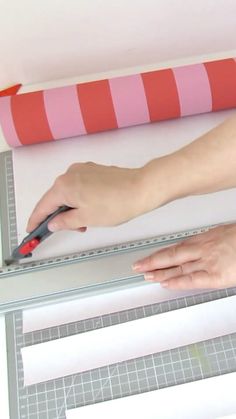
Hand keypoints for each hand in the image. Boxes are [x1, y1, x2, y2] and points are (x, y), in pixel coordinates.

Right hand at [27, 162, 146, 231]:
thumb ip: (65, 222)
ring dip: (72, 209)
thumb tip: (54, 223)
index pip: (43, 206)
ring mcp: (82, 170)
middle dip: (59, 216)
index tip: (32, 230)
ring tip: (85, 223)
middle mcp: (70, 174)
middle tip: (67, 230)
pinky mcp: (93, 171)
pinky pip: (79, 187)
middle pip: (55, 198)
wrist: (141, 189)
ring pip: (68, 193)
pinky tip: (91, 210)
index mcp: (64, 186)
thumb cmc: (117, 202)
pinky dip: (80, 200)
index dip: (37, 220)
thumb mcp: (86, 219)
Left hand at [132, 224, 235, 289]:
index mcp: (206, 238)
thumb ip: (211, 242)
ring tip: (145, 275)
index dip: (163, 253)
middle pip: (172, 255)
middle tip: (138, 265)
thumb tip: (203, 247)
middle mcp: (203, 248)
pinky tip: (165, 283)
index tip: (152, 256)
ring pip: (178, 267)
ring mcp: (208, 261)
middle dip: (153, 261)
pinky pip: (192, 279)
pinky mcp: (216, 275)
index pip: (178, 247)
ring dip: (160, 272)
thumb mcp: (225, 234)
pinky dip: (177, 281)